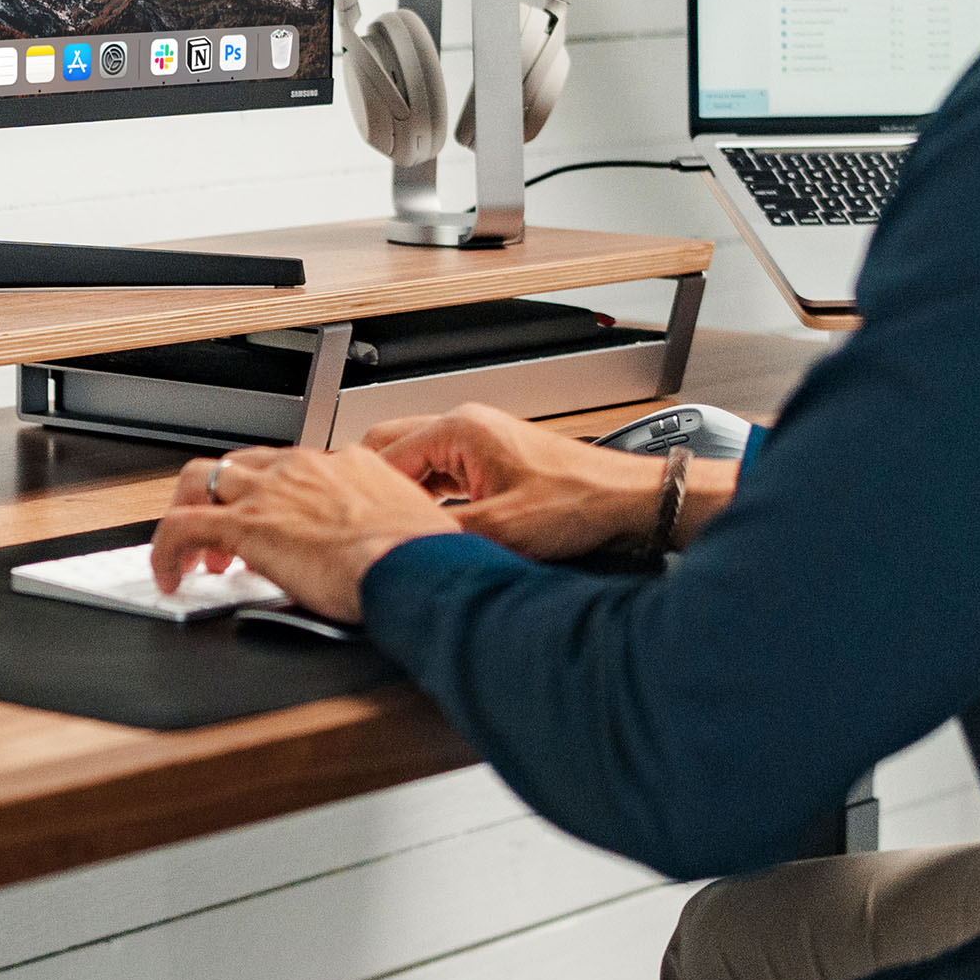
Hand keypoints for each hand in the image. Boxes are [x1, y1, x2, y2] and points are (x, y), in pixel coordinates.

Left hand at [144, 441, 461, 625]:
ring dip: (192, 514)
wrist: (415, 565)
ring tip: (195, 556)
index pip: (293, 466)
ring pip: (202, 480)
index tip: (278, 523)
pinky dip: (167, 550)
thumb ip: (388, 531)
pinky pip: (181, 527)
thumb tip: (391, 556)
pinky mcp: (245, 525)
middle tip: (227, 540)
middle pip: (243, 464)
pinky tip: (171, 577)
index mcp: (346, 465)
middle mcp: (303, 468)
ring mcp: (271, 492)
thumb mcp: (410, 528)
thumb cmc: (423, 557)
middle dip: (228, 499)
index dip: (276, 496)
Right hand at [357, 404, 712, 559]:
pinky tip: (430, 530)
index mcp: (460, 429)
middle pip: (392, 449)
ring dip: (403, 496)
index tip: (349, 524)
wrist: (630, 502)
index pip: (382, 455)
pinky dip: (428, 500)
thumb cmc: (582, 502)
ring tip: (393, 532)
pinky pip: (443, 475)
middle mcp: (468, 427)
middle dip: (373, 488)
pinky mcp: (496, 463)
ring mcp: (482, 443)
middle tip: (363, 527)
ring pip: (418, 463)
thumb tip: (398, 552)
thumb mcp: (499, 530)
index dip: (362, 494)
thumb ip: (440, 537)